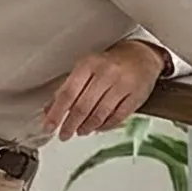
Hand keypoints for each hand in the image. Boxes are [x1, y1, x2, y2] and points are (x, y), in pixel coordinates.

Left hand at [43, 40, 166, 140]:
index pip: (68, 93)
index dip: (56, 113)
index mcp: (89, 64)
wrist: (142, 56)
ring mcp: (123, 84)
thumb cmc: (110, 63)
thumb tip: (49, 110)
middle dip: (70, 124)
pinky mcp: (137, 96)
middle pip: (83, 106)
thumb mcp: (86, 68)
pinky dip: (105, 125)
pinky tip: (99, 127)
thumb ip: (67, 88)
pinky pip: (118, 117)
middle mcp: (106, 73)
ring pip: (100, 113)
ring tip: (81, 131)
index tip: (49, 126)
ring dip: (87, 126)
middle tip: (64, 134)